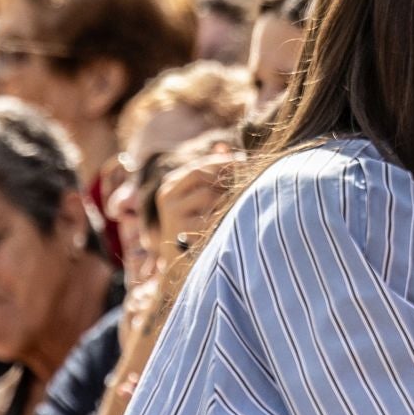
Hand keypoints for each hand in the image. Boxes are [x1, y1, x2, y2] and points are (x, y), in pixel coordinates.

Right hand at [154, 149, 243, 268]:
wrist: (178, 269)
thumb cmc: (194, 228)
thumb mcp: (197, 198)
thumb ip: (210, 172)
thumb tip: (225, 145)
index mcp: (169, 187)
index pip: (200, 167)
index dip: (224, 163)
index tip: (245, 163)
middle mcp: (167, 199)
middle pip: (204, 177)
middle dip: (227, 178)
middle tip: (246, 180)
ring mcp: (173, 216)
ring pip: (210, 196)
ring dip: (226, 199)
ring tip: (234, 207)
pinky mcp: (183, 233)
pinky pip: (213, 217)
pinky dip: (224, 217)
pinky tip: (230, 223)